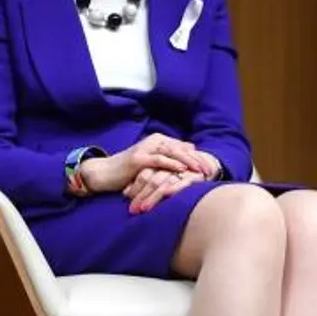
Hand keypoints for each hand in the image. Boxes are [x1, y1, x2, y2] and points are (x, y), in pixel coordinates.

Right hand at [78, 135, 213, 192]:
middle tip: (211, 170)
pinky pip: (158, 160)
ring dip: (188, 161)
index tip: (213, 168)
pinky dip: (171, 164)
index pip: (183, 148)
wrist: (104, 174)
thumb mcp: (151, 165)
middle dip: (197, 159)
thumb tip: (189, 153)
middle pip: (181, 148)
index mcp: (158, 142)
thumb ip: (168, 159)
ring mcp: (145, 149)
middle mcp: (153, 142)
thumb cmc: (128, 172)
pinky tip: (182, 169)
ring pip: (172, 152)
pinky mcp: (138, 159)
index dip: (198, 158)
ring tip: (201, 169)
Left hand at [121, 166, 204, 212]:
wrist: (209, 165)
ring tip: (142, 209)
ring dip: (151, 197)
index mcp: (161, 161)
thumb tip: (125, 192)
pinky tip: (162, 198)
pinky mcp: (192, 177)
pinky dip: (169, 192)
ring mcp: (181, 170)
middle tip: (131, 209)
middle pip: (150, 178)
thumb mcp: (163, 175)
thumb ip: (147, 181)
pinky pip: (178, 185)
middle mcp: (169, 164)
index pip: (144, 173)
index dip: (134, 186)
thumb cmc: (183, 174)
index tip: (126, 198)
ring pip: (161, 183)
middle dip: (140, 195)